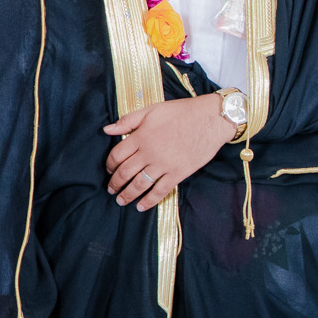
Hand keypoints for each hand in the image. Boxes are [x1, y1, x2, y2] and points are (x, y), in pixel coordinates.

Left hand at [102, 95, 231, 210]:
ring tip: (121, 200)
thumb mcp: (151, 110)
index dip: (110, 165)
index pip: (117, 155)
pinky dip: (149, 201)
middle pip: (125, 172)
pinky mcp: (178, 173)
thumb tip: (106, 130)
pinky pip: (160, 191)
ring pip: (139, 184)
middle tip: (110, 190)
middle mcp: (149, 152)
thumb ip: (127, 120)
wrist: (210, 119)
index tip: (109, 170)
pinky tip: (141, 207)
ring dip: (127, 195)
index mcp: (141, 136)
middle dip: (114, 183)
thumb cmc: (181, 112)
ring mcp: (163, 165)